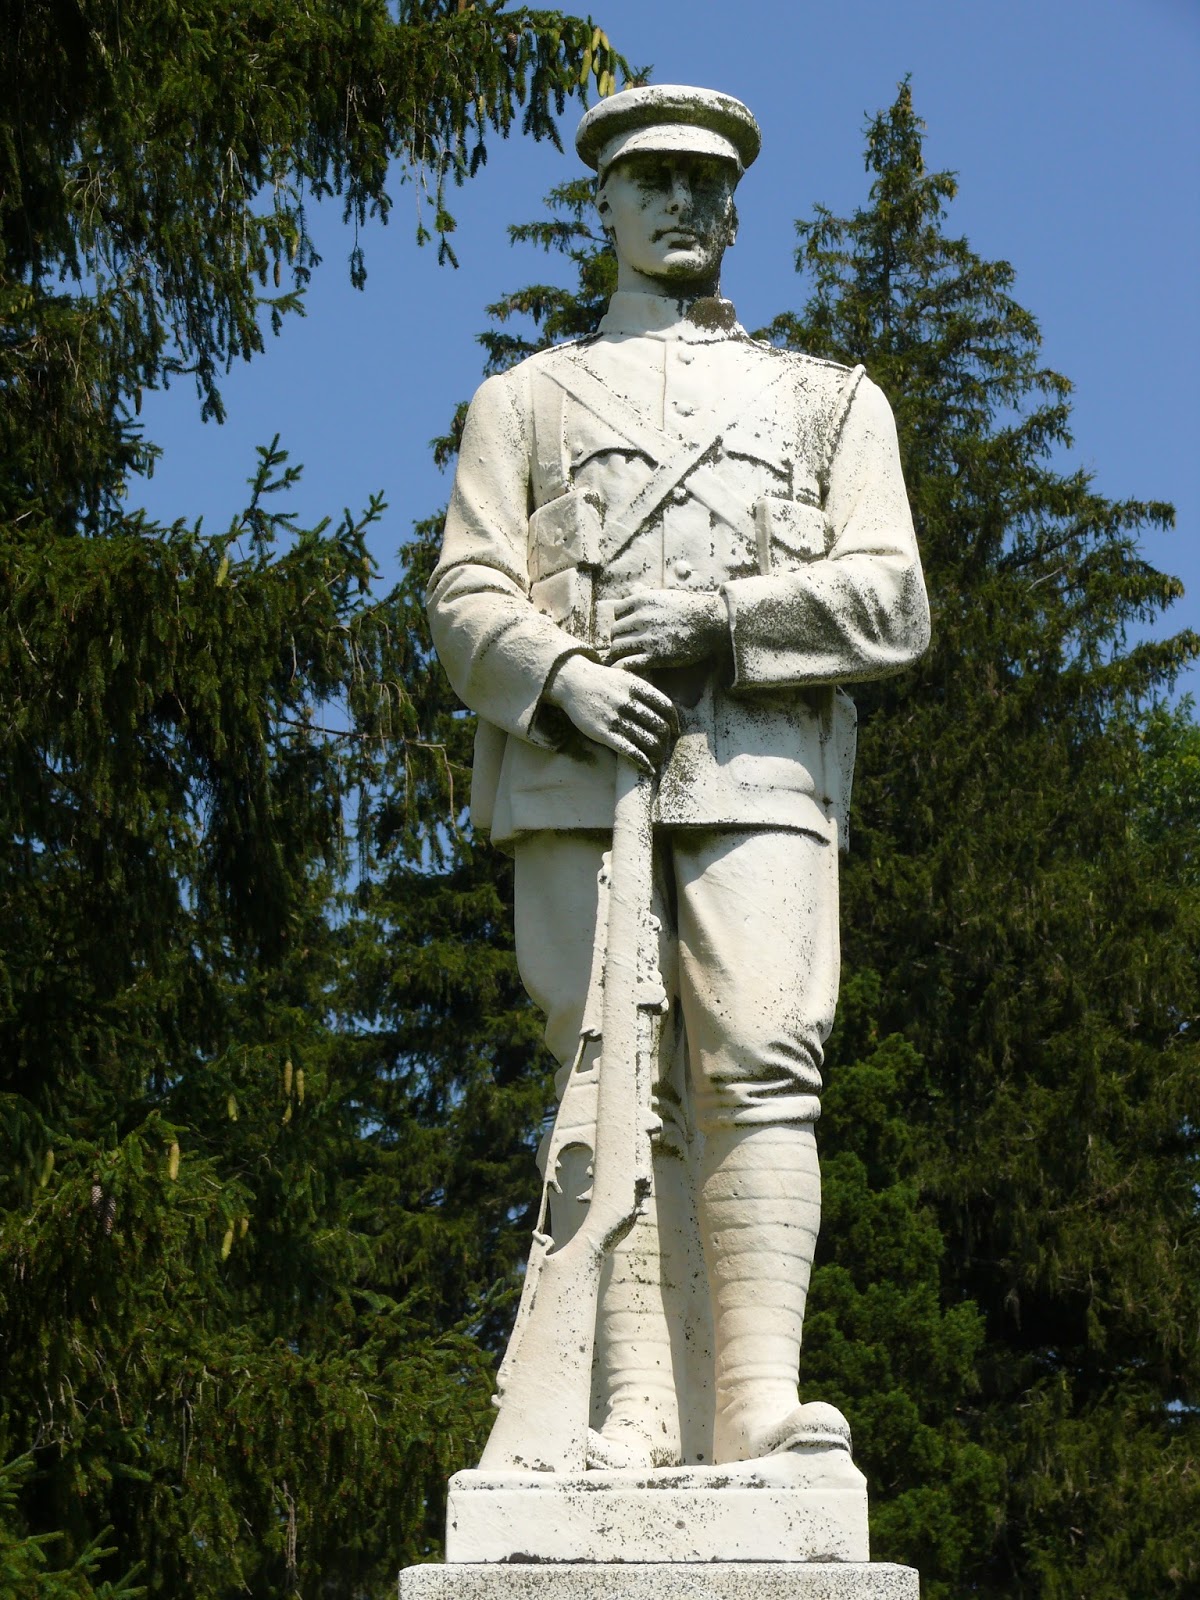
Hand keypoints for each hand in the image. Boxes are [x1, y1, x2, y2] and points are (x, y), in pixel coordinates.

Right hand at [544, 654, 679, 771]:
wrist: (572, 682)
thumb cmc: (602, 681)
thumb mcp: (626, 677)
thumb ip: (645, 691)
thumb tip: (665, 711)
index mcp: (637, 687)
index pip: (666, 707)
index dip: (674, 722)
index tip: (675, 731)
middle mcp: (628, 702)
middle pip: (659, 726)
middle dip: (666, 740)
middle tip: (666, 747)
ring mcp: (615, 718)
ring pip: (647, 740)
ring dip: (657, 753)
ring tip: (658, 758)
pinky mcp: (603, 733)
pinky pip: (629, 750)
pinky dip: (643, 761)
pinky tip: (648, 768)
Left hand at [607, 589, 726, 669]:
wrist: (712, 623)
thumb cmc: (691, 608)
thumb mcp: (666, 595)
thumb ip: (646, 594)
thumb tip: (633, 588)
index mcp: (643, 600)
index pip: (617, 611)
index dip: (621, 620)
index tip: (629, 627)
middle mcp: (642, 618)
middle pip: (615, 631)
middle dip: (619, 638)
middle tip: (626, 645)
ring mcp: (648, 637)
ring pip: (617, 647)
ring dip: (620, 653)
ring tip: (625, 657)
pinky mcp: (656, 656)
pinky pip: (628, 663)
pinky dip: (622, 667)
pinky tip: (625, 669)